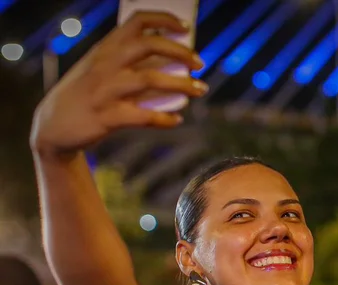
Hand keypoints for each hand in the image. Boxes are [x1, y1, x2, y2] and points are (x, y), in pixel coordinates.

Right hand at [31, 12, 206, 157]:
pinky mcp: (107, 117)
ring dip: (182, 85)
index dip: (164, 20)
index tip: (186, 29)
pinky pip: (144, 116)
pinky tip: (176, 120)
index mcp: (105, 48)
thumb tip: (170, 55)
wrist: (53, 127)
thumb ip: (125, 58)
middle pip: (149, 46)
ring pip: (151, 80)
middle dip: (181, 53)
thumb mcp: (97, 67)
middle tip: (199, 64)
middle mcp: (105, 64)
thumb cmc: (85, 94)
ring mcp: (105, 90)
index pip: (136, 22)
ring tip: (200, 90)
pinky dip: (165, 118)